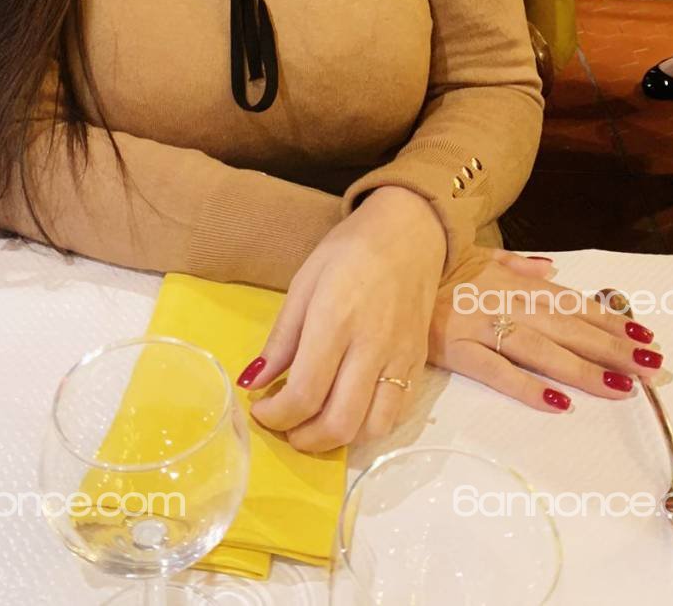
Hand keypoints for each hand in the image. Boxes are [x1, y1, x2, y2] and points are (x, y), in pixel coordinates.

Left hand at [240, 187, 446, 452]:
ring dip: (338, 439)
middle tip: (286, 425)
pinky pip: (395, 414)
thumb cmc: (349, 251)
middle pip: (339, 423)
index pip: (304, 394)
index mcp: (335, 322)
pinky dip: (368, 426)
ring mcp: (400, 359)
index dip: (276, 416)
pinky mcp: (419, 364)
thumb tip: (253, 383)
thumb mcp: (304, 283)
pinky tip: (349, 408)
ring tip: (316, 421)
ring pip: (372, 429)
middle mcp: (371, 347)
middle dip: (304, 439)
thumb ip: (281, 338)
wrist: (409, 232)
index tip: (260, 410)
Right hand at [428, 247, 665, 410]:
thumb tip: (551, 269)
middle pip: (568, 328)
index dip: (610, 321)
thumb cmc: (438, 265)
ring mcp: (481, 324)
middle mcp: (506, 302)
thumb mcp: (480, 255)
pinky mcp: (456, 348)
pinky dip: (526, 387)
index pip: (573, 303)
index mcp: (516, 282)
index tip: (645, 337)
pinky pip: (496, 371)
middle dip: (612, 348)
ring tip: (620, 388)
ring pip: (541, 350)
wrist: (387, 265)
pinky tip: (557, 404)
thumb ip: (517, 264)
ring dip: (583, 370)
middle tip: (652, 367)